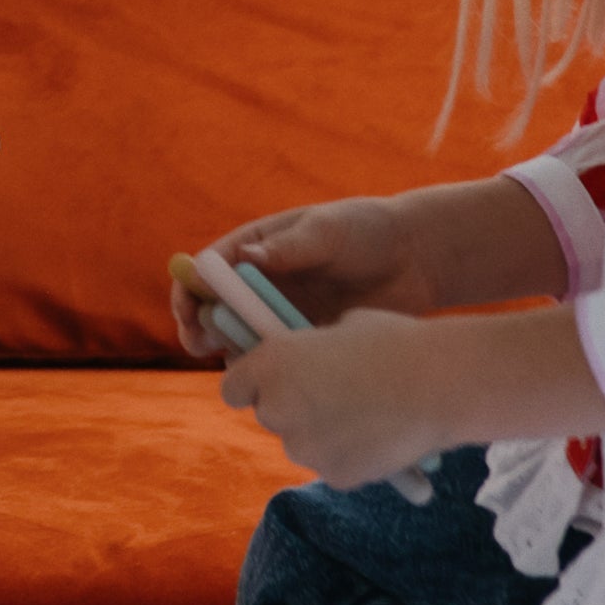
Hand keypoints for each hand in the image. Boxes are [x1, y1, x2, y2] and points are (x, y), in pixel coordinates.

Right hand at [169, 196, 438, 361]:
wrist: (415, 260)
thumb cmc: (368, 231)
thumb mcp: (328, 230)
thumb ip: (289, 247)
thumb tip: (246, 257)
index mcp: (253, 249)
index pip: (204, 270)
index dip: (189, 292)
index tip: (190, 312)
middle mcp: (257, 284)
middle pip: (210, 311)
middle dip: (199, 329)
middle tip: (205, 345)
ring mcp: (277, 314)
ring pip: (237, 341)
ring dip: (231, 353)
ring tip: (245, 359)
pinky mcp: (300, 342)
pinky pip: (273, 361)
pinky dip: (268, 370)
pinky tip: (281, 373)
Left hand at [219, 312, 455, 488]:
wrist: (443, 384)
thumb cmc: (398, 343)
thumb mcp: (344, 328)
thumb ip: (313, 349)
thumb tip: (310, 358)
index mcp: (272, 364)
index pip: (232, 388)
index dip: (253, 385)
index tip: (275, 383)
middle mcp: (277, 407)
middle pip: (270, 415)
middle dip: (294, 408)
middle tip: (336, 396)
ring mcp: (304, 447)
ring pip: (302, 444)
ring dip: (323, 434)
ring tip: (368, 416)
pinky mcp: (334, 475)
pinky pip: (334, 466)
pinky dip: (351, 456)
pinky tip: (381, 437)